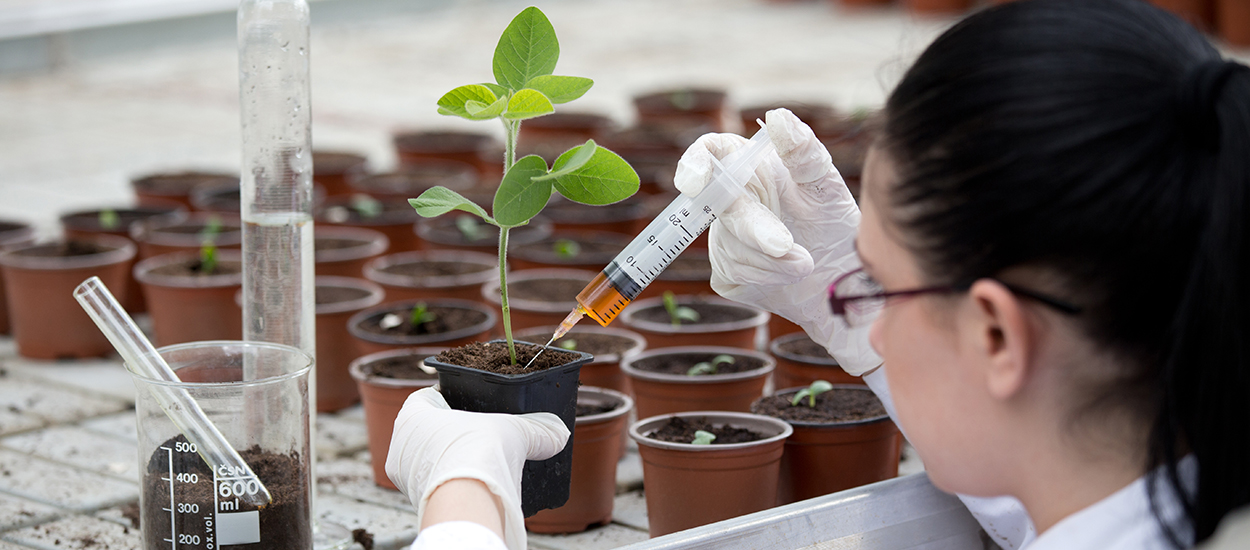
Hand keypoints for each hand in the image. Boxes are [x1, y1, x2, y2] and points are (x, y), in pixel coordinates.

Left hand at [386, 387, 569, 549]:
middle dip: (453, 430)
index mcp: (413, 414)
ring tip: (480, 461)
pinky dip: (452, 482)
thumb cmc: (476, 453)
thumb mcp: (512, 431)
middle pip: (429, 429)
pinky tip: (474, 484)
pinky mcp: (416, 501)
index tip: (469, 400)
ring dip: (451, 457)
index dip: (449, 395)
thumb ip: (535, 429)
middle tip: (479, 431)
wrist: (466, 503)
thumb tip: (558, 433)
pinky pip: (434, 484)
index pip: (428, 396)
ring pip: (430, 458)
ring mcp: (405, 476)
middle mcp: (400, 443)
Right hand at [674, 108, 881, 375]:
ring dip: (772, 259)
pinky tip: (789, 274)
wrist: (842, 279)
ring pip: (731, 246)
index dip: (694, 163)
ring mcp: (724, 237)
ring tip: (806, 262)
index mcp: (750, 167)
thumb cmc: (833, 223)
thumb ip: (802, 151)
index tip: (694, 182)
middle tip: (786, 246)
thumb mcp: (825, 185)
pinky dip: (767, 276)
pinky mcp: (727, 273)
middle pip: (722, 207)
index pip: (709, 153)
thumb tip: (779, 116)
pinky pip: (734, 274)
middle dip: (754, 229)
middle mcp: (731, 199)